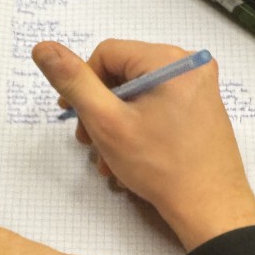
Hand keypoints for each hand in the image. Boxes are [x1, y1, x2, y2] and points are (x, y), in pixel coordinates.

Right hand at [31, 39, 254, 250]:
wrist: (210, 207)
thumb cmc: (160, 166)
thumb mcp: (106, 122)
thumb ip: (74, 82)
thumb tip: (43, 48)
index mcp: (170, 60)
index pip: (107, 54)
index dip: (83, 84)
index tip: (72, 116)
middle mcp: (190, 64)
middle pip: (123, 73)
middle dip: (100, 109)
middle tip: (89, 142)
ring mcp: (199, 87)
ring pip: (138, 93)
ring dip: (115, 124)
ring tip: (108, 158)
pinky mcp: (202, 108)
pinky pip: (158, 106)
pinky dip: (138, 127)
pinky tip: (129, 157)